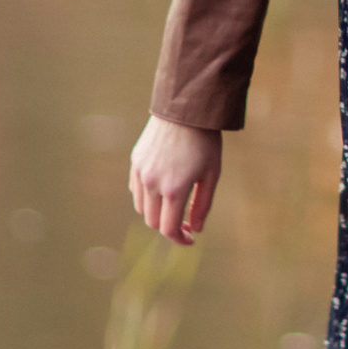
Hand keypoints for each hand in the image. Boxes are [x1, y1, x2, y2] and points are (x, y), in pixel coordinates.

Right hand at [130, 115, 221, 245]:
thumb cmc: (204, 142)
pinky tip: (163, 189)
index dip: (180, 239)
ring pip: (141, 208)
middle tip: (186, 224)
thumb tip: (196, 229)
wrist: (184, 109)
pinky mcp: (135, 161)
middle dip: (169, 228)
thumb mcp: (211, 174)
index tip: (191, 239)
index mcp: (174, 189)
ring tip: (174, 205)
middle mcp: (153, 183)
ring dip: (156, 213)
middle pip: (152, 222)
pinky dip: (147, 197)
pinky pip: (136, 189)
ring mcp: (141, 172)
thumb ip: (203, 205)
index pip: (168, 228)